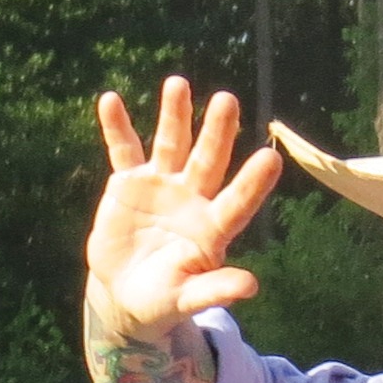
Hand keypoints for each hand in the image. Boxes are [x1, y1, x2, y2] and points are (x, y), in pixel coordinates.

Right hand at [85, 75, 284, 346]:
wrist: (126, 292)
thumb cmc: (164, 299)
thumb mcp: (187, 298)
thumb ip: (215, 289)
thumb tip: (251, 286)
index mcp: (212, 227)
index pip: (237, 201)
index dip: (253, 182)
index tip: (272, 158)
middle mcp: (192, 197)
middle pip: (207, 160)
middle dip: (217, 131)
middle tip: (227, 100)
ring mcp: (161, 185)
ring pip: (170, 144)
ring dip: (174, 115)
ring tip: (178, 84)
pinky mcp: (129, 182)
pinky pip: (123, 150)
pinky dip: (116, 127)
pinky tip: (110, 101)